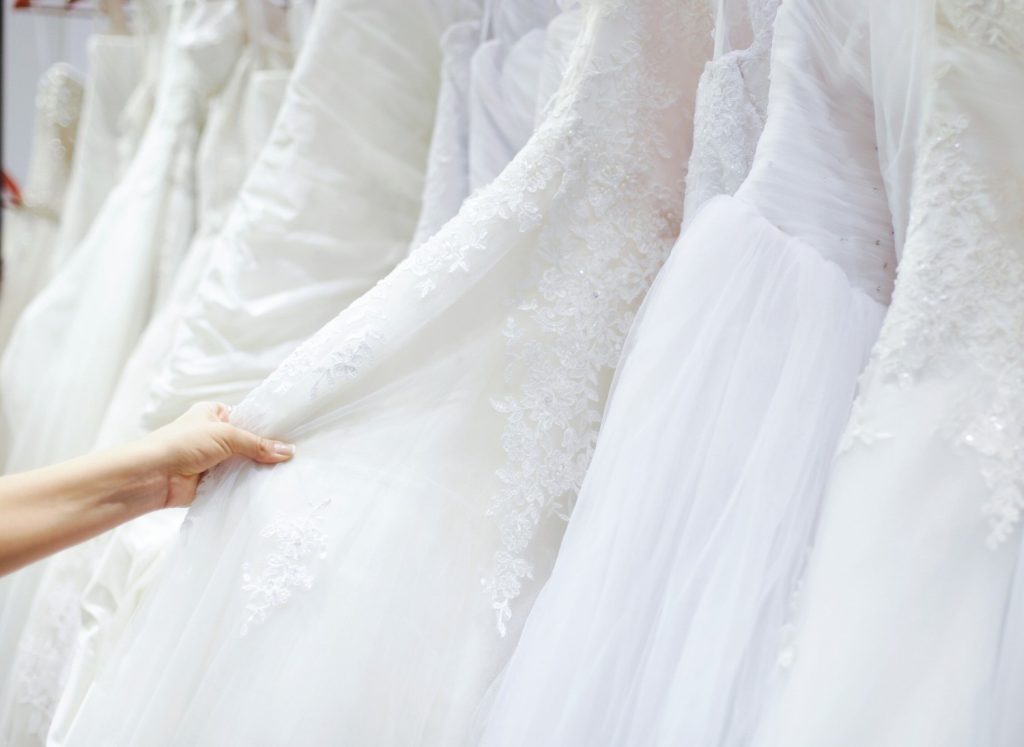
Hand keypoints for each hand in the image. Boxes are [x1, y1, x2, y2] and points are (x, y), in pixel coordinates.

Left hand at [134, 402, 294, 508]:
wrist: (152, 476)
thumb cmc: (181, 444)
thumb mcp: (225, 435)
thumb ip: (257, 444)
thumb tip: (288, 451)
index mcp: (214, 414)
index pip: (249, 418)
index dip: (269, 427)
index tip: (295, 435)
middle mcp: (215, 436)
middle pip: (250, 443)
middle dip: (267, 452)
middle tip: (296, 457)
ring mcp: (214, 460)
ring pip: (244, 465)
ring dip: (258, 470)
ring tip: (289, 473)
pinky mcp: (213, 483)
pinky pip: (236, 484)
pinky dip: (248, 487)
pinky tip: (270, 489)